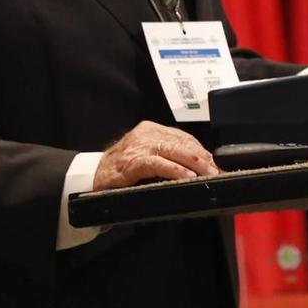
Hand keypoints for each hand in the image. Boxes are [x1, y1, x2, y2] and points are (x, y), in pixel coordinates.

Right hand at [92, 121, 217, 190]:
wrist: (92, 177)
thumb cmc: (121, 170)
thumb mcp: (146, 158)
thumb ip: (167, 157)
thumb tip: (198, 166)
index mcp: (150, 130)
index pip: (183, 138)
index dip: (201, 151)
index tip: (215, 163)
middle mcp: (145, 134)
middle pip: (181, 142)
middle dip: (202, 158)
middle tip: (216, 170)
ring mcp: (137, 147)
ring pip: (172, 150)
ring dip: (193, 163)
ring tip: (207, 173)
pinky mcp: (131, 163)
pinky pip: (156, 163)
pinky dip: (173, 170)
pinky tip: (186, 177)